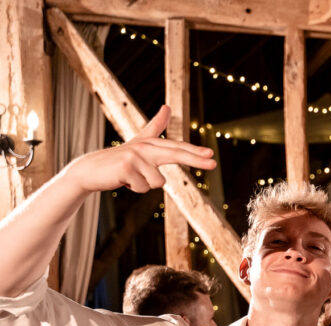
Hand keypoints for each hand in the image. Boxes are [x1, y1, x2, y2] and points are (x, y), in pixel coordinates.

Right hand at [65, 105, 215, 194]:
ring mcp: (135, 156)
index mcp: (149, 144)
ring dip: (144, 185)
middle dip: (195, 159)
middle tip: (213, 162)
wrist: (90, 170)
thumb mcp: (138, 143)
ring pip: (157, 182)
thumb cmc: (118, 160)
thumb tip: (166, 106)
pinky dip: (134, 188)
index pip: (176, 148)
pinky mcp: (126, 167)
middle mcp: (144, 147)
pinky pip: (143, 187)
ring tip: (130, 177)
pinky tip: (122, 179)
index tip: (211, 154)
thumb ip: (154, 127)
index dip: (194, 152)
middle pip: (175, 154)